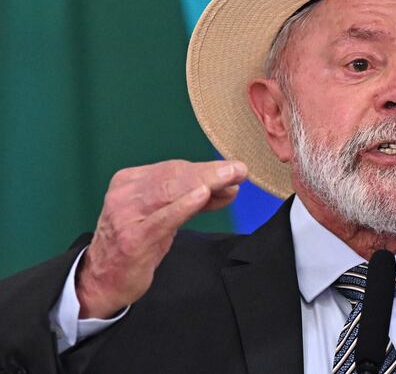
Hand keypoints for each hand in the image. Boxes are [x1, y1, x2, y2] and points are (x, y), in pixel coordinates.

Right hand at [76, 159, 247, 318]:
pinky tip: (203, 195)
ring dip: (205, 183)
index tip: (234, 170)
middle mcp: (125, 193)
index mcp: (129, 181)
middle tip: (239, 170)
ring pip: (170, 192)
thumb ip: (194, 200)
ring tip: (231, 180)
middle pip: (174, 177)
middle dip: (210, 173)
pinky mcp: (133, 238)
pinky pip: (162, 218)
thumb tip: (229, 186)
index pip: (174, 169)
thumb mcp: (165, 216)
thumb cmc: (138, 243)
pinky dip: (184, 205)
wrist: (103, 280)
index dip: (207, 168)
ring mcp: (126, 215)